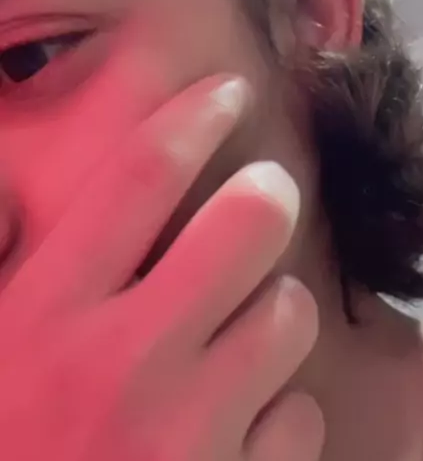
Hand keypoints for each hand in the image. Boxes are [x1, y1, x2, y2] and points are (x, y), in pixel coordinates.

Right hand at [0, 74, 323, 460]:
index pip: (136, 178)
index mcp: (40, 314)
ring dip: (274, 309)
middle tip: (263, 196)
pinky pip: (298, 415)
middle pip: (244, 223)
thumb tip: (15, 186)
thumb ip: (5, 258)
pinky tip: (237, 421)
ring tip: (240, 327)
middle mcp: (117, 363)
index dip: (191, 117)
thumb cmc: (3, 437)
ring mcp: (181, 436)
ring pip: (288, 314)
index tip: (228, 91)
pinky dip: (280, 408)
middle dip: (267, 195)